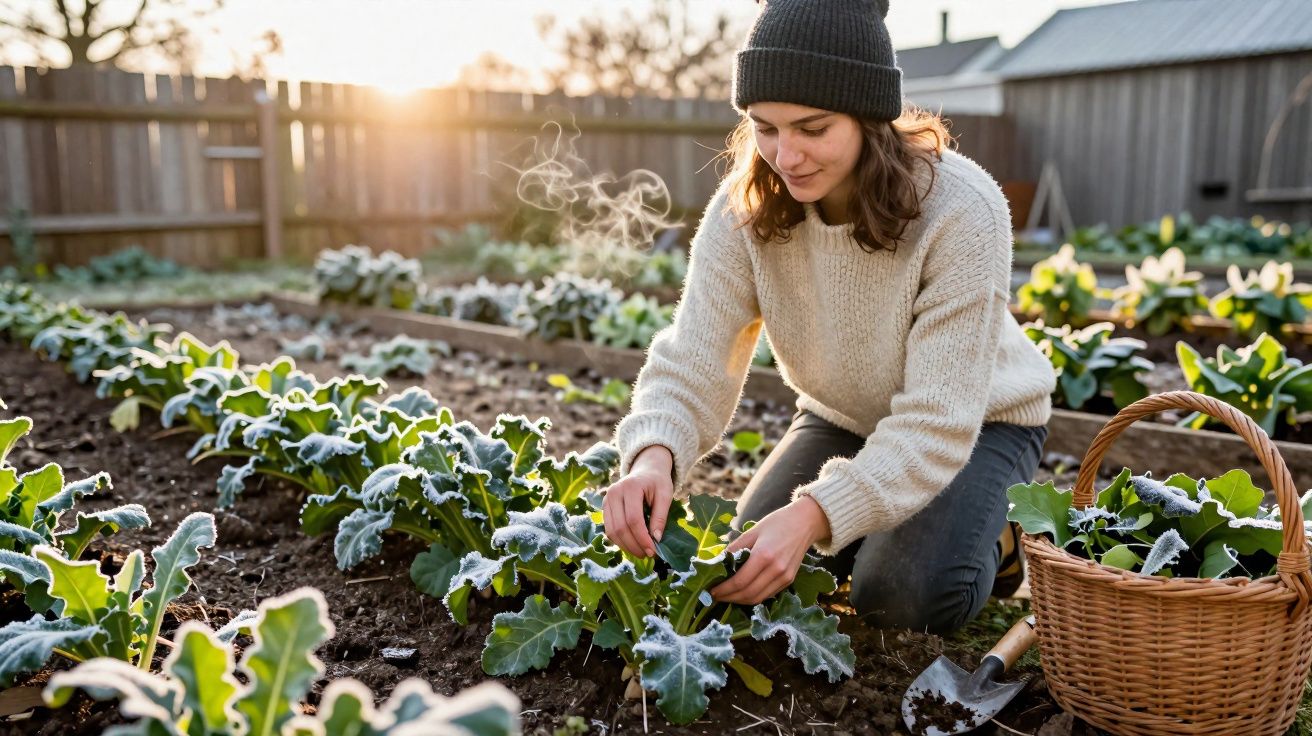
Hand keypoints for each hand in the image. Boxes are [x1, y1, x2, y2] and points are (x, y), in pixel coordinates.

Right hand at [602, 446, 674, 558]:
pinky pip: (609, 529)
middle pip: (620, 527)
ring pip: (612, 531)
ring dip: (626, 546)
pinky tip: (632, 545)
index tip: (652, 550)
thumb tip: (656, 538)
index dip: (642, 538)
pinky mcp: (605, 506)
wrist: (645, 469)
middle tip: (647, 554)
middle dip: (634, 545)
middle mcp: (614, 492)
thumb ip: (661, 516)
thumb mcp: (665, 495)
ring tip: (640, 552)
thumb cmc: (657, 482)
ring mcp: (606, 499)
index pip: (633, 519)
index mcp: (630, 487)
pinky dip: (620, 541)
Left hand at [709, 496, 830, 605]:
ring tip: (727, 596)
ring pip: (758, 598)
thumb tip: (716, 563)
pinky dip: (753, 597)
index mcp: (764, 555)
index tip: (711, 590)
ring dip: (740, 601)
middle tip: (716, 595)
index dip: (723, 589)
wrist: (805, 523)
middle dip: (729, 598)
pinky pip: (767, 595)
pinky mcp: (789, 580)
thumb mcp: (752, 531)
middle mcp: (776, 569)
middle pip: (748, 594)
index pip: (739, 581)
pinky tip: (742, 592)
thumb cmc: (777, 523)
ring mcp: (784, 577)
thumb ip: (734, 548)